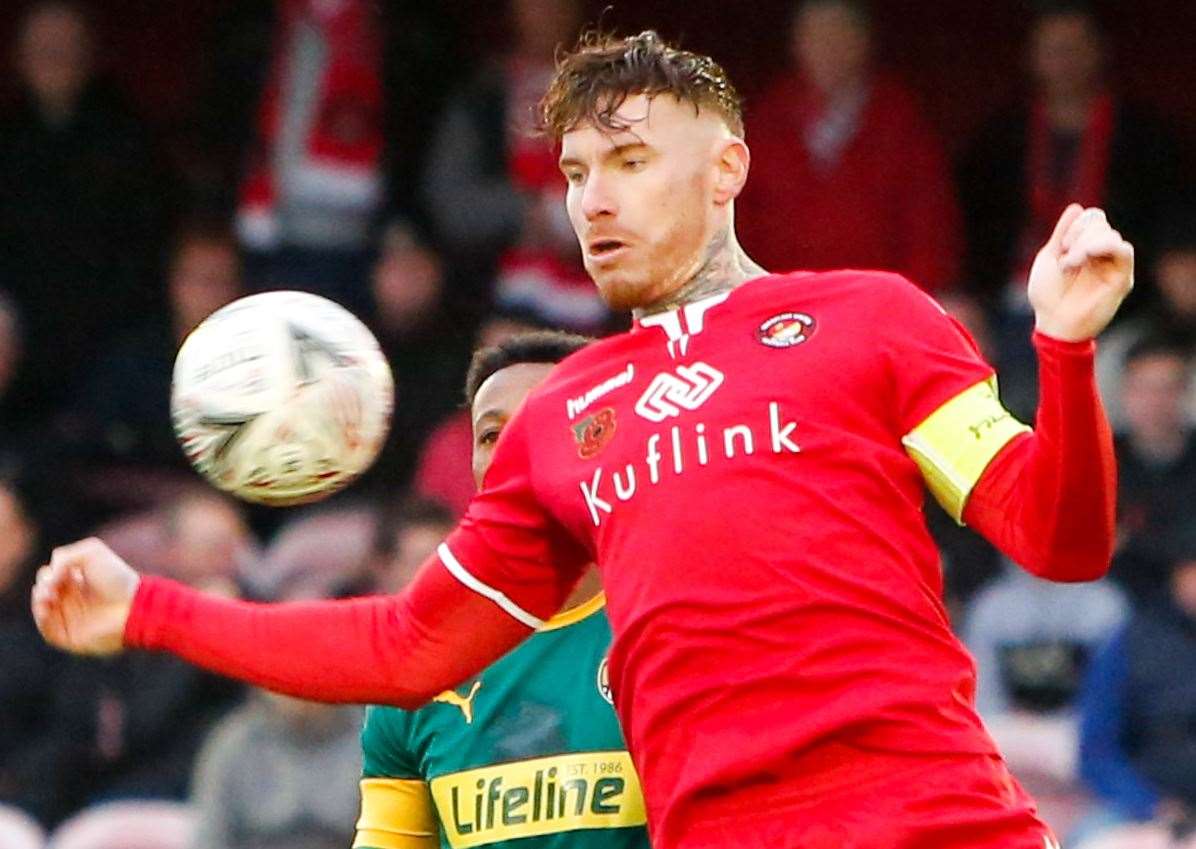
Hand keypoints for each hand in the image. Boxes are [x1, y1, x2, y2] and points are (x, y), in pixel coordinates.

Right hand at [31, 537, 140, 655]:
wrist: (133, 607)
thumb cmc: (116, 578)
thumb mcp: (91, 552)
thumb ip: (64, 556)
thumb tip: (48, 578)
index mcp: (80, 582)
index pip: (52, 578)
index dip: (48, 574)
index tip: (58, 571)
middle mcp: (75, 601)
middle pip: (44, 594)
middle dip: (42, 587)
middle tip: (52, 585)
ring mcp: (73, 620)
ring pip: (43, 612)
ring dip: (38, 602)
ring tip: (48, 596)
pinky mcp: (72, 637)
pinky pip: (49, 632)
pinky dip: (42, 620)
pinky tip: (45, 609)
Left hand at [1028, 203, 1134, 341]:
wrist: (1053, 322)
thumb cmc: (1047, 295)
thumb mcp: (1049, 257)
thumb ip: (1062, 232)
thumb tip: (1077, 207)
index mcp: (1084, 247)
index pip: (1093, 218)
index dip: (1077, 224)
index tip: (1061, 246)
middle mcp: (1102, 254)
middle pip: (1100, 223)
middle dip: (1078, 235)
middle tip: (1065, 260)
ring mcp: (1113, 265)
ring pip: (1109, 234)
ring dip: (1085, 244)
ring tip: (1070, 264)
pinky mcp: (1122, 278)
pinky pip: (1124, 250)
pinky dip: (1103, 246)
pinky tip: (1087, 256)